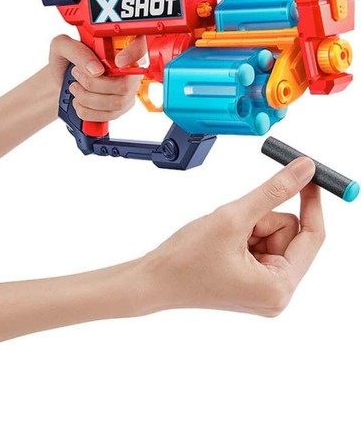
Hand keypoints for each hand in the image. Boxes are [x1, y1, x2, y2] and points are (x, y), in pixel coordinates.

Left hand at [49, 34, 146, 121]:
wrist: (60, 78)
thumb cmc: (64, 59)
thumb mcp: (62, 47)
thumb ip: (78, 51)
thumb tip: (96, 69)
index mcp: (118, 47)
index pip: (140, 48)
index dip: (133, 55)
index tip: (118, 62)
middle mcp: (128, 69)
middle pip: (125, 85)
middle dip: (94, 85)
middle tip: (77, 75)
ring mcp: (127, 91)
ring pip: (116, 103)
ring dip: (88, 98)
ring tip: (75, 88)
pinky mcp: (120, 108)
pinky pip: (109, 116)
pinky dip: (87, 112)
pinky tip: (79, 102)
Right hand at [143, 157, 323, 316]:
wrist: (152, 281)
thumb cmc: (185, 259)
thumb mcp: (234, 217)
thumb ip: (274, 190)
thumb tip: (305, 170)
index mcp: (279, 287)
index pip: (312, 236)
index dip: (311, 202)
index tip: (307, 175)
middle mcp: (277, 294)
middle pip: (290, 234)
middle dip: (263, 220)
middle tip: (234, 225)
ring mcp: (263, 290)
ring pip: (274, 236)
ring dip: (251, 226)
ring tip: (223, 237)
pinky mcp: (251, 283)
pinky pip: (261, 245)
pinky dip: (243, 234)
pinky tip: (221, 243)